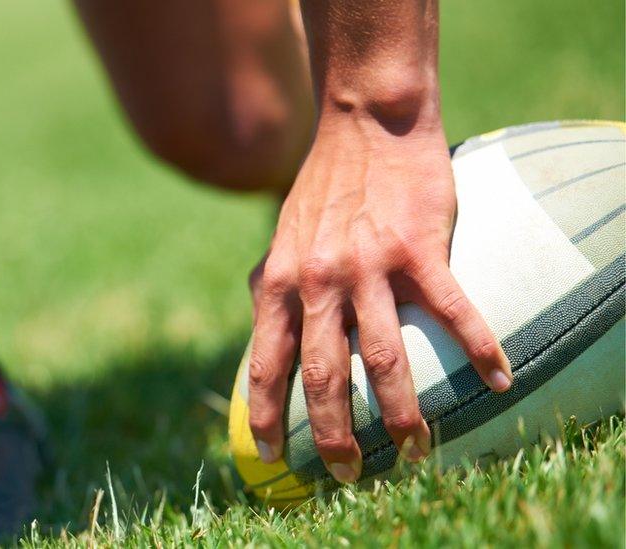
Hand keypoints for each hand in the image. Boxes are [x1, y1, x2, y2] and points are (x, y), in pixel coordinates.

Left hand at [247, 116, 511, 482]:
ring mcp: (368, 265)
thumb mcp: (281, 237)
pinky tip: (499, 379)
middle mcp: (318, 280)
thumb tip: (262, 327)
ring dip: (401, 412)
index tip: (269, 455)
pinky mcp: (418, 248)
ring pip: (385, 355)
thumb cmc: (324, 186)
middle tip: (348, 474)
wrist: (364, 124)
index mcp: (282, 282)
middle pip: (325, 375)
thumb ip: (271, 285)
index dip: (267, 414)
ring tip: (415, 451)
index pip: (267, 363)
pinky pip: (452, 308)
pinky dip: (479, 347)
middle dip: (333, 434)